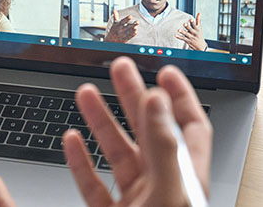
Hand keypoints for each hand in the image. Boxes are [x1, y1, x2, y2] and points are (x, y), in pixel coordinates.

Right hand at [62, 56, 211, 206]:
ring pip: (116, 152)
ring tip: (86, 93)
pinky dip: (80, 161)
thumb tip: (157, 100)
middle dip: (133, 96)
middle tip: (120, 68)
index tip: (165, 71)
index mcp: (185, 179)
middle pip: (148, 130)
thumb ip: (162, 146)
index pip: (190, 128)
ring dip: (100, 121)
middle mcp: (161, 186)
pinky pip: (93, 183)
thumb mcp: (167, 190)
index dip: (180, 96)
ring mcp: (135, 200)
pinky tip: (72, 140)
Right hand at [104, 9, 138, 42]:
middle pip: (127, 27)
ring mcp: (123, 35)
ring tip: (136, 27)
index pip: (122, 21)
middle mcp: (120, 30)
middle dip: (132, 24)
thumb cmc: (113, 31)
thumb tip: (114, 10)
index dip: (126, 19)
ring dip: (133, 30)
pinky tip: (135, 32)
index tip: (130, 16)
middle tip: (137, 21)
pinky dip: (132, 35)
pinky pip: (129, 37)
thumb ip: (115, 17)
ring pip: (129, 32)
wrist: (110, 41)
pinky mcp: (125, 39)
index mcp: (118, 25)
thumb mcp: (114, 24)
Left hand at [176, 13, 206, 50]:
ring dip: (182, 32)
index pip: (195, 26)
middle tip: (184, 23)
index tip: (190, 19)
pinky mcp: (187, 40)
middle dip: (187, 27)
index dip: (193, 23)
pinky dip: (179, 37)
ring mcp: (190, 37)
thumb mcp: (199, 27)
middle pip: (190, 30)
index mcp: (197, 29)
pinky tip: (175, 35)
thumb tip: (199, 13)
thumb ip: (198, 20)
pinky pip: (183, 38)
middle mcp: (194, 33)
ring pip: (186, 34)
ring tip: (178, 30)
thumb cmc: (199, 34)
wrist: (201, 46)